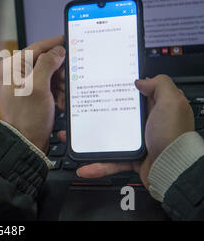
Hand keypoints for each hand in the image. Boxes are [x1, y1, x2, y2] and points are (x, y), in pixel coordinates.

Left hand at [0, 36, 65, 152]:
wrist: (26, 143)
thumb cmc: (27, 118)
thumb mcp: (38, 88)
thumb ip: (47, 64)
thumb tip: (58, 51)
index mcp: (12, 68)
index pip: (36, 47)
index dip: (54, 44)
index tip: (69, 40)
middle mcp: (16, 74)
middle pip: (46, 61)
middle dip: (60, 72)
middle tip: (68, 80)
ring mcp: (24, 84)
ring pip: (51, 74)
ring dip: (61, 84)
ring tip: (63, 97)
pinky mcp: (32, 94)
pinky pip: (50, 86)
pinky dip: (59, 93)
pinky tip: (60, 103)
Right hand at [73, 75, 194, 187]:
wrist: (173, 170)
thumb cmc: (174, 137)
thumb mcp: (172, 102)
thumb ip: (160, 85)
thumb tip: (141, 81)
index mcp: (155, 109)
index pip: (134, 95)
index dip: (118, 90)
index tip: (102, 88)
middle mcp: (146, 124)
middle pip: (115, 116)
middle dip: (96, 117)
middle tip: (82, 114)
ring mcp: (137, 142)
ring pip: (108, 139)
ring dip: (90, 143)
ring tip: (76, 142)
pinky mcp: (131, 158)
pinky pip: (110, 161)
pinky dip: (98, 165)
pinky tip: (85, 167)